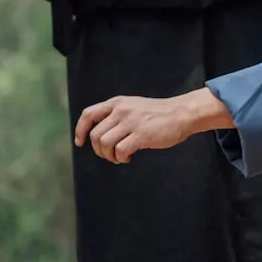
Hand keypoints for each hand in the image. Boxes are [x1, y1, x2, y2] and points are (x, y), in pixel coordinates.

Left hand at [74, 93, 198, 163]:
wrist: (181, 113)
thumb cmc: (158, 114)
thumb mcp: (133, 106)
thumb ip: (116, 114)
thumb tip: (98, 135)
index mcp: (118, 103)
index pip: (88, 114)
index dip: (80, 130)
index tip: (80, 142)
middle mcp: (121, 110)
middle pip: (95, 135)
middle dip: (99, 150)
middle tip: (110, 155)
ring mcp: (131, 122)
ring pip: (105, 144)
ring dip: (109, 156)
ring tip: (119, 157)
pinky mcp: (141, 134)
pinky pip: (120, 151)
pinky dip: (121, 158)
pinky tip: (129, 158)